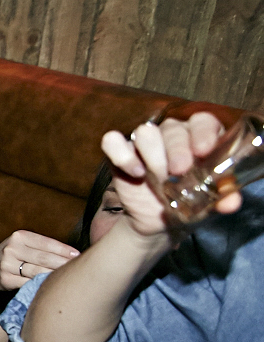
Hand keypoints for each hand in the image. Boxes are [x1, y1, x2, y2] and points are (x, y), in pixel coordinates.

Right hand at [0, 231, 78, 290]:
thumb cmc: (12, 257)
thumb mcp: (21, 245)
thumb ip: (40, 247)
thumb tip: (70, 253)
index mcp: (19, 236)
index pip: (46, 243)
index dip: (63, 250)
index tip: (78, 255)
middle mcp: (12, 249)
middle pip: (44, 258)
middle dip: (63, 263)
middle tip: (78, 267)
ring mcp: (7, 264)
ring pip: (37, 272)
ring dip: (55, 275)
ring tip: (68, 277)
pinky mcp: (6, 279)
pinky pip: (29, 283)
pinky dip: (41, 285)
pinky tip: (51, 285)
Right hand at [100, 113, 238, 236]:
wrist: (160, 220)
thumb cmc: (191, 201)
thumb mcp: (211, 200)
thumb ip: (223, 198)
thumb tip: (231, 203)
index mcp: (199, 138)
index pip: (202, 121)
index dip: (202, 132)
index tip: (203, 151)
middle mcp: (173, 135)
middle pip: (172, 128)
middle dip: (176, 150)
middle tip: (179, 172)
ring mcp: (145, 143)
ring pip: (145, 133)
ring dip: (152, 155)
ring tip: (159, 178)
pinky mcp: (121, 154)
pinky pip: (112, 142)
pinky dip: (122, 155)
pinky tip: (135, 173)